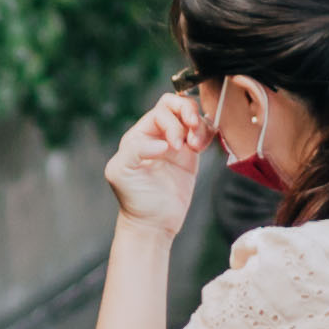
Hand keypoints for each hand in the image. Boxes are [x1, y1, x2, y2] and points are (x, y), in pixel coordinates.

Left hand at [103, 81, 219, 228]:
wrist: (152, 223)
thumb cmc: (133, 198)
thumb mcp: (121, 172)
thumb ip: (135, 151)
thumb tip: (162, 144)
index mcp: (139, 135)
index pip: (160, 111)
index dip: (171, 123)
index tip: (174, 146)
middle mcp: (157, 135)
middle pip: (177, 106)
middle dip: (188, 111)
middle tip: (192, 129)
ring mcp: (175, 144)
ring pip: (192, 117)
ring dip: (199, 124)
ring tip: (196, 145)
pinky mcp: (190, 156)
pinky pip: (203, 133)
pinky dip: (207, 133)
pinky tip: (201, 147)